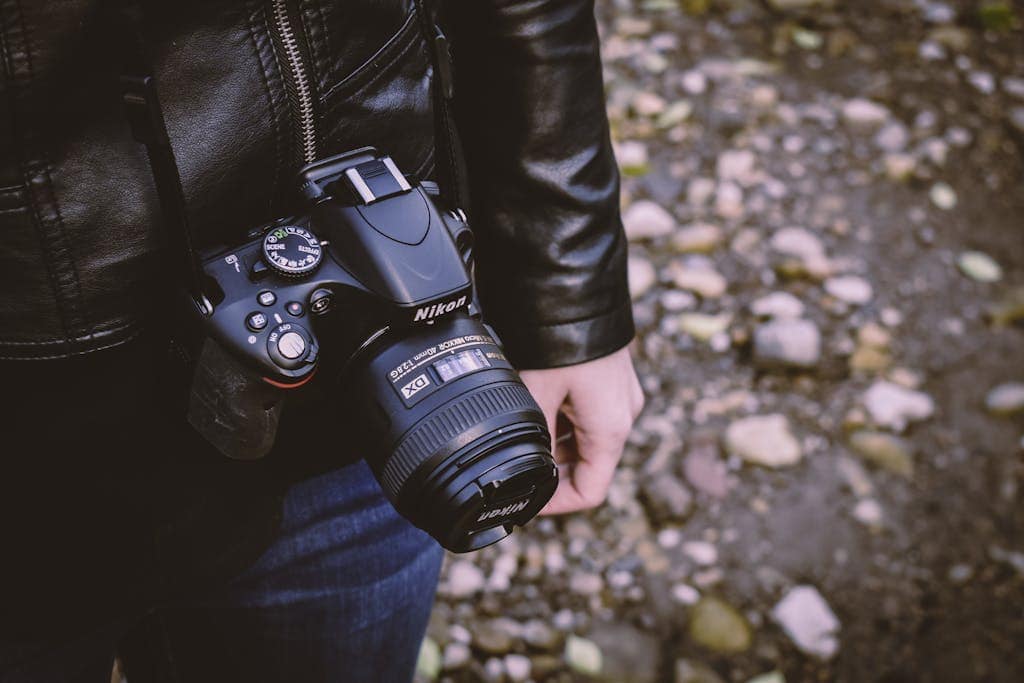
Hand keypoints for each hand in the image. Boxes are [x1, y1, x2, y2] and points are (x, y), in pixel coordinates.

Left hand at [519, 346, 643, 514]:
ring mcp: (622, 397)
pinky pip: (590, 415)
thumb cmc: (559, 339)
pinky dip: (565, 421)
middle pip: (589, 467)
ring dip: (556, 444)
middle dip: (553, 471)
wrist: (577, 288)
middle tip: (515, 465)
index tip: (527, 497)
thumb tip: (522, 470)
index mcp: (611, 430)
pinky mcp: (614, 380)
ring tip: (521, 431)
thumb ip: (532, 438)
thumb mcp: (535, 394)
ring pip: (587, 440)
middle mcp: (624, 417)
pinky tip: (539, 406)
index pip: (589, 492)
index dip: (556, 503)